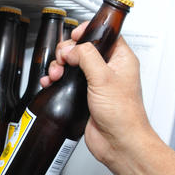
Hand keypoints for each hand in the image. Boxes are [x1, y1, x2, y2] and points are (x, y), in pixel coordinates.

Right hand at [40, 22, 174, 174]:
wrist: (118, 143)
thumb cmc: (122, 115)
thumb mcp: (103, 78)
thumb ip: (87, 56)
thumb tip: (74, 49)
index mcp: (121, 59)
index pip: (104, 35)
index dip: (88, 32)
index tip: (75, 36)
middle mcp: (109, 69)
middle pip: (83, 48)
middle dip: (68, 51)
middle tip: (63, 59)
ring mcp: (96, 83)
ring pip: (72, 64)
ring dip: (60, 66)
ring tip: (56, 73)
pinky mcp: (84, 96)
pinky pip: (67, 81)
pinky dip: (56, 80)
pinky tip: (51, 83)